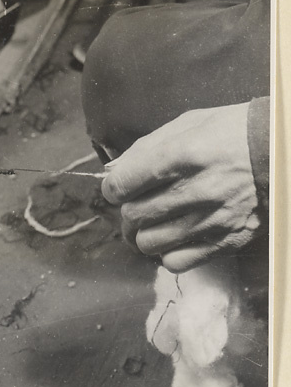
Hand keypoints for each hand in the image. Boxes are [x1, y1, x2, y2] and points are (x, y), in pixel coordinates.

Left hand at [101, 103, 260, 272]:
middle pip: (133, 215)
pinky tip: (176, 238)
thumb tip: (113, 171)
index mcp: (182, 155)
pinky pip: (175, 262)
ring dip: (144, 234)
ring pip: (148, 243)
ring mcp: (211, 220)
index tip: (117, 189)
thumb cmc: (231, 133)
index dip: (112, 188)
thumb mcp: (189, 124)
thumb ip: (146, 147)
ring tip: (154, 224)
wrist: (282, 153)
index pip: (123, 183)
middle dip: (128, 211)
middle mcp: (195, 189)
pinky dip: (167, 253)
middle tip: (137, 205)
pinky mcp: (225, 241)